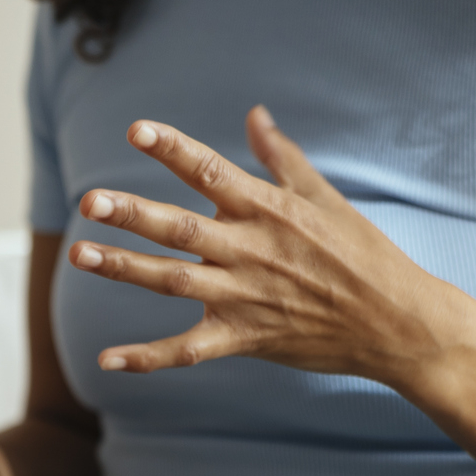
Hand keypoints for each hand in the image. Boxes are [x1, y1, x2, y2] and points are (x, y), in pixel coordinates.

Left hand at [69, 106, 468, 385]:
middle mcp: (250, 250)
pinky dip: (146, 358)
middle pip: (179, 227)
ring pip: (172, 280)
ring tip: (79, 255)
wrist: (396, 323)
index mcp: (269, 210)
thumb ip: (282, 158)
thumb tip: (255, 115)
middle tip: (88, 201)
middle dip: (131, 214)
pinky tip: (106, 360)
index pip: (212, 171)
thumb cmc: (363, 255)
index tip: (137, 129)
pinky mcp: (243, 338)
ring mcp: (245, 296)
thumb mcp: (325, 198)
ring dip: (123, 269)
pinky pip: (186, 350)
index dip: (173, 149)